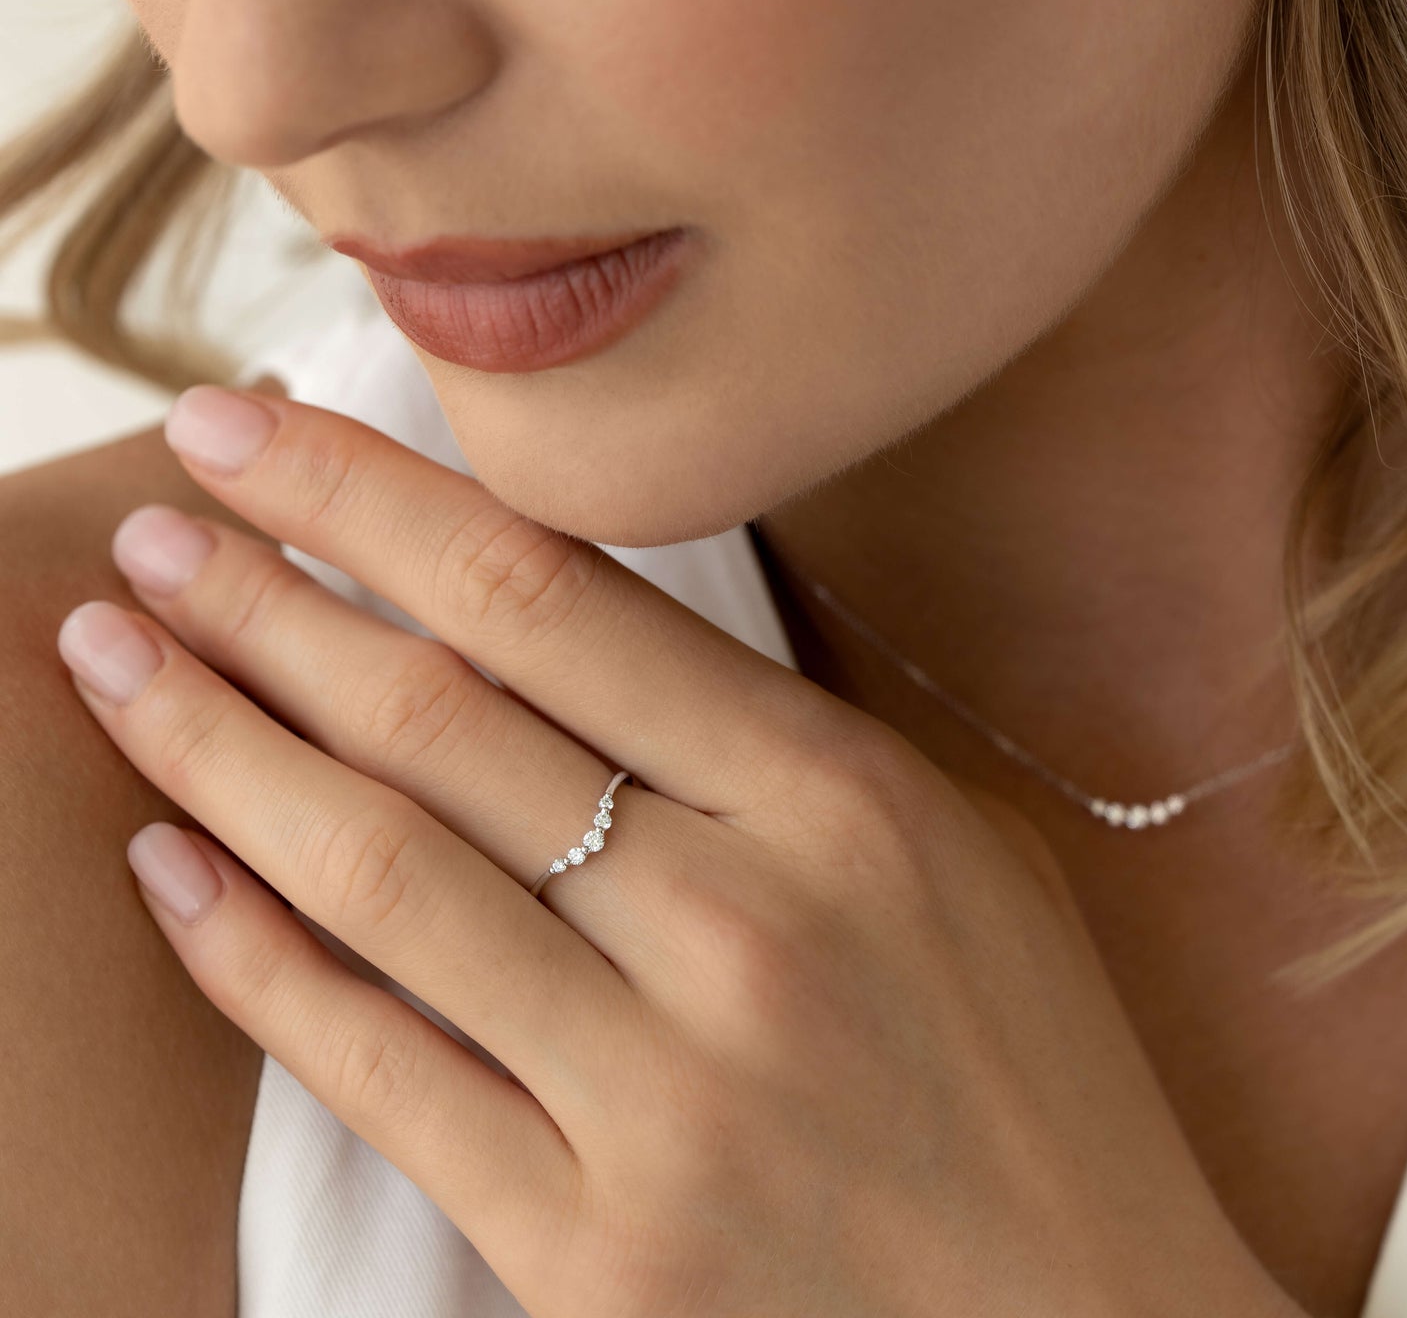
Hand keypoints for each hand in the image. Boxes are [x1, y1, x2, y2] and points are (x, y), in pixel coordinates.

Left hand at [57, 382, 1300, 1317]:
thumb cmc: (1028, 1071)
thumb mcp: (951, 850)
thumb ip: (776, 740)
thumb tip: (578, 626)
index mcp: (839, 800)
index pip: (549, 597)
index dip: (371, 499)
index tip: (251, 432)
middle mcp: (741, 926)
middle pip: (439, 716)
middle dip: (262, 602)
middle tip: (149, 533)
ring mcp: (658, 1097)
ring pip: (379, 872)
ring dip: (217, 748)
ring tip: (115, 661)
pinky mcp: (591, 1247)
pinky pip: (378, 1069)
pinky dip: (252, 959)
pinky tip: (167, 865)